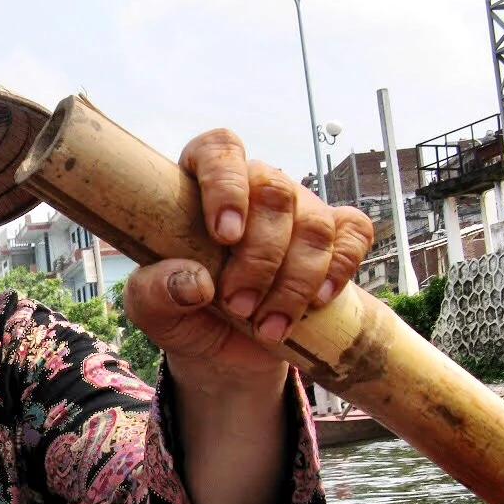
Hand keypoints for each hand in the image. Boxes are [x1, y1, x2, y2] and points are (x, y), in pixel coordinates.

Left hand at [121, 129, 373, 385]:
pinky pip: (353, 236)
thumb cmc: (181, 314)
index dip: (226, 185)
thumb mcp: (150, 309)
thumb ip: (154, 293)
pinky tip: (316, 302)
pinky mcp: (335, 237)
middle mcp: (254, 188)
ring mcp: (299, 209)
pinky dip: (338, 270)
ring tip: (266, 325)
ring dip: (294, 281)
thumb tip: (194, 282)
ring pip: (314, 224)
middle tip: (237, 306)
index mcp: (199, 185)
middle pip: (274, 194)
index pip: (219, 150)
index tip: (224, 235)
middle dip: (260, 258)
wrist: (223, 353)